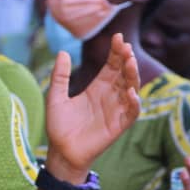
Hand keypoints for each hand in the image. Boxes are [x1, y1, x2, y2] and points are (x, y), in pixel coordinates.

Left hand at [45, 33, 139, 180]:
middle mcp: (109, 97)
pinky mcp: (118, 126)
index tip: (118, 37)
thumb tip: (63, 52)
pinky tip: (131, 93)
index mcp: (97, 88)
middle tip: (125, 47)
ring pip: (131, 89)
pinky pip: (131, 113)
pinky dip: (134, 103)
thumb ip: (60, 76)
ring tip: (130, 63)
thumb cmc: (59, 126)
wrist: (60, 152)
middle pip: (123, 74)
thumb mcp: (56, 97)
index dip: (116, 52)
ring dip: (132, 77)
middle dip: (126, 60)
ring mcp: (115, 110)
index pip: (112, 66)